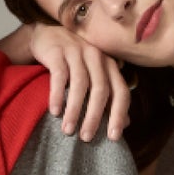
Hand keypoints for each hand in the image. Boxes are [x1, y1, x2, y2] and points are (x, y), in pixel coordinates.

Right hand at [19, 23, 129, 141]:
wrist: (47, 36)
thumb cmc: (74, 63)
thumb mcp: (94, 77)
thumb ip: (110, 97)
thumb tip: (126, 124)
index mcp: (110, 65)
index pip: (121, 91)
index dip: (119, 115)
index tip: (113, 137)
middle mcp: (97, 56)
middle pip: (101, 89)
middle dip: (94, 116)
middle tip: (86, 138)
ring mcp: (77, 51)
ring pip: (80, 84)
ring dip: (74, 110)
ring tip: (68, 130)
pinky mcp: (57, 51)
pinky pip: (59, 76)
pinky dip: (58, 95)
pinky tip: (55, 112)